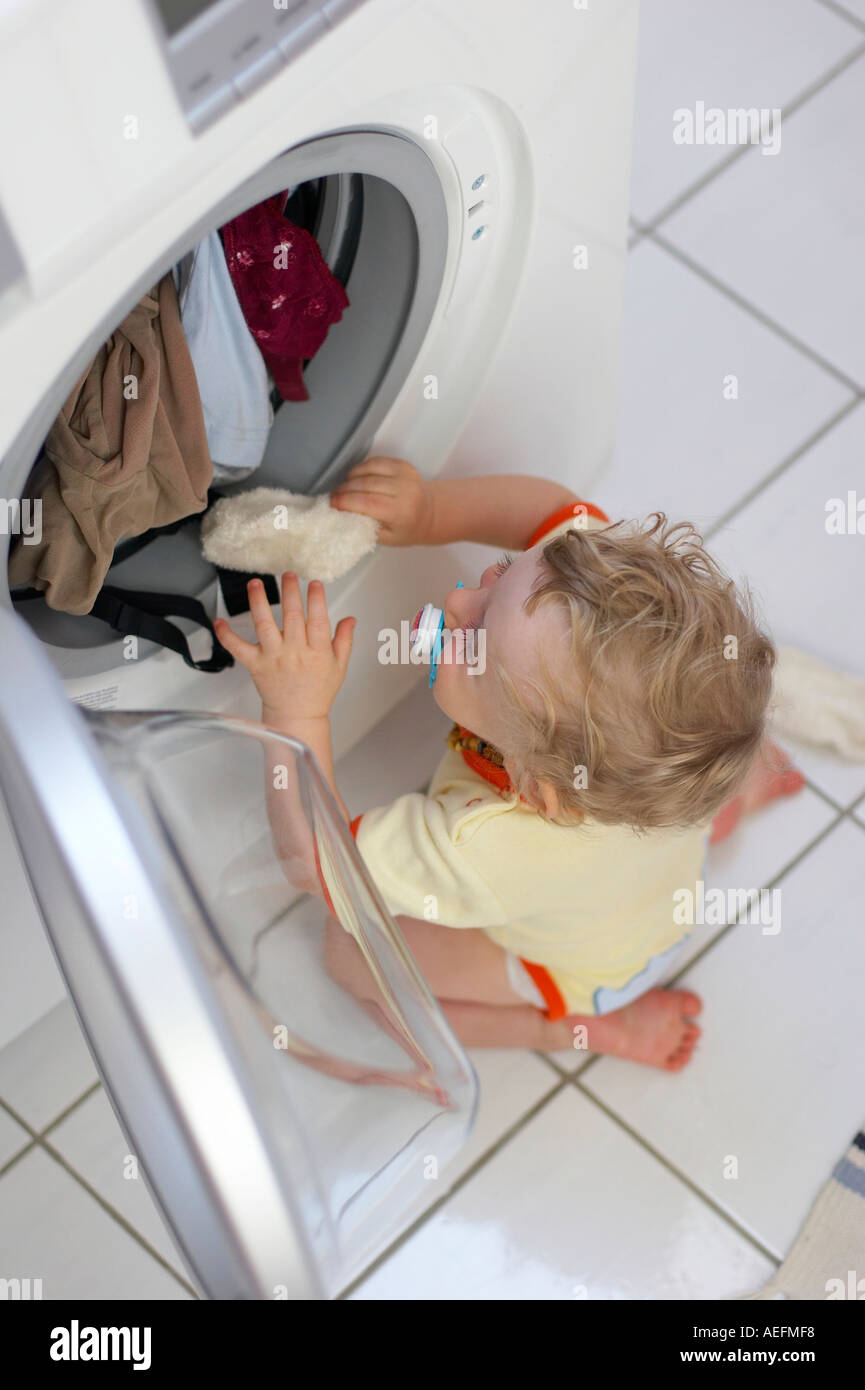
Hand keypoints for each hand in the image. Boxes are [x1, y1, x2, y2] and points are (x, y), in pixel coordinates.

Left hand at [214, 573, 354, 722]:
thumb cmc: (317, 693)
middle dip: (290, 592)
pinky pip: (238, 648)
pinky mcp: (255, 665)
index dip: (316, 600)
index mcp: (317, 652)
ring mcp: (273, 658)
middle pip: (292, 617)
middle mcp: (295, 653)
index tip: (314, 584)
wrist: (296, 717)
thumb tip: (350, 619)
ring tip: (255, 584)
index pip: (318, 621)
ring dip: (259, 602)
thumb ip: (344, 641)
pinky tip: (219, 621)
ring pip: (264, 625)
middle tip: (288, 575)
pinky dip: (227, 635)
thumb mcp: (339, 667)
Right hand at [329, 456, 433, 546]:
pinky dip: (362, 468)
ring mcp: (405, 475)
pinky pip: (376, 462)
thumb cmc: (407, 529)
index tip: (333, 503)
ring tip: (343, 487)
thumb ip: (366, 527)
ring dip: (351, 477)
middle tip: (334, 496)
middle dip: (346, 489)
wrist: (429, 513)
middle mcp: (405, 490)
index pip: (369, 502)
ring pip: (370, 470)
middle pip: (367, 485)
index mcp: (402, 511)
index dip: (347, 501)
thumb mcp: (387, 538)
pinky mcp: (403, 465)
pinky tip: (355, 477)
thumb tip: (343, 515)